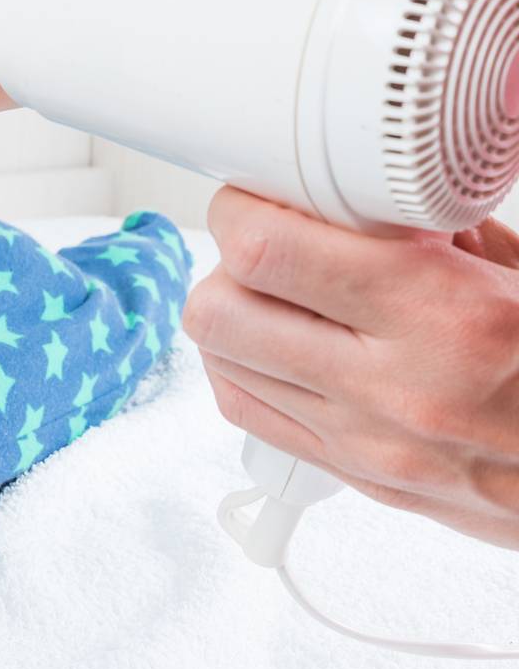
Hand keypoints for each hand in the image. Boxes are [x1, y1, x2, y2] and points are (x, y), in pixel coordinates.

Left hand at [181, 185, 518, 549]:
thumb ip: (449, 228)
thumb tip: (367, 188)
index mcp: (445, 317)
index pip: (269, 254)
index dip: (242, 210)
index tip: (258, 192)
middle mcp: (392, 388)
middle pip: (220, 312)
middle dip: (227, 262)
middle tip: (265, 239)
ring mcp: (370, 444)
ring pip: (222, 366)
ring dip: (232, 315)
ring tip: (275, 289)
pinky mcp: (363, 480)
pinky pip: (251, 416)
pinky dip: (245, 369)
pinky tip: (278, 342)